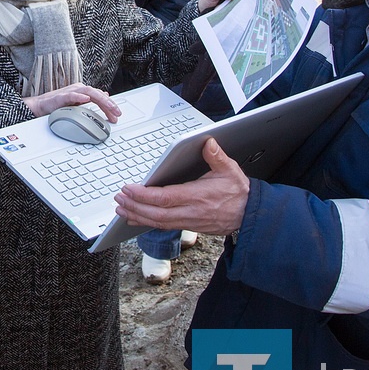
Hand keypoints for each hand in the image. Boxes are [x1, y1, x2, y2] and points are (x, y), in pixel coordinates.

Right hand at [24, 83, 120, 121]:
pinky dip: (79, 96)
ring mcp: (70, 92)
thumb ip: (91, 100)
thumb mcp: (78, 104)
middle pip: (97, 94)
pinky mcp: (60, 96)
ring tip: (108, 106)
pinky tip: (86, 99)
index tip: (117, 116)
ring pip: (88, 92)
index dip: (110, 106)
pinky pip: (71, 95)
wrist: (40, 106)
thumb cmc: (58, 105)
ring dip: (100, 99)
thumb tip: (105, 95)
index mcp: (83, 92)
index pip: (100, 97)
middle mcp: (78, 90)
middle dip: (109, 103)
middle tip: (117, 113)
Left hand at [114, 138, 249, 234]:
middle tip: (119, 198)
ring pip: (158, 222)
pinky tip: (136, 218)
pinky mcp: (189, 226)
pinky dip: (147, 222)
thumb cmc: (238, 192)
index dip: (144, 195)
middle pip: (156, 213)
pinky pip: (164, 226)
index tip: (129, 188)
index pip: (165, 198)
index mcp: (198, 196)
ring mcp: (189, 221)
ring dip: (137, 216)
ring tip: (121, 209)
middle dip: (135, 206)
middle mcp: (191, 212)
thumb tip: (208, 143)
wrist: (249, 216)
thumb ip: (217, 157)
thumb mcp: (230, 170)